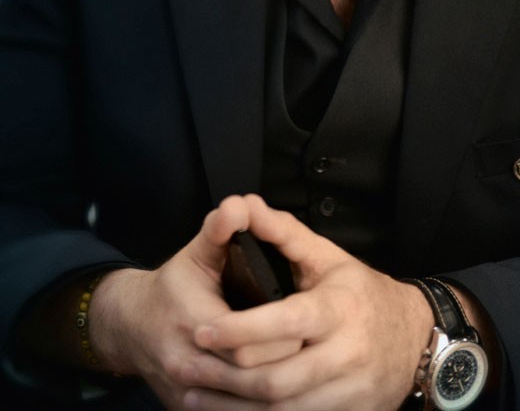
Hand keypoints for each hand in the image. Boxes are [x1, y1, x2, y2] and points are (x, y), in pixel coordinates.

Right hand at [88, 196, 299, 409]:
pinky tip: (282, 395)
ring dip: (276, 390)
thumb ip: (221, 229)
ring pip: (244, 403)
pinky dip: (255, 406)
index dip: (282, 336)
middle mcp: (186, 363)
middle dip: (286, 365)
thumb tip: (239, 204)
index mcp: (193, 321)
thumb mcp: (197, 251)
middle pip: (252, 377)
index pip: (250, 344)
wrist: (130, 325)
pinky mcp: (187, 410)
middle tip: (313, 349)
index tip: (307, 326)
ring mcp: (185, 393)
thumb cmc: (173, 286)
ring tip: (305, 372)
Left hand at [185, 194, 433, 410]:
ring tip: (193, 394)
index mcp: (338, 309)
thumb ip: (283, 232)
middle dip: (224, 377)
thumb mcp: (328, 256)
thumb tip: (245, 205)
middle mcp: (346, 354)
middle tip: (184, 367)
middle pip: (276, 378)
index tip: (200, 328)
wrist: (415, 339)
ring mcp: (348, 392)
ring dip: (232, 409)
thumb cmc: (361, 292)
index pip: (284, 323)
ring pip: (282, 410)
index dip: (238, 329)